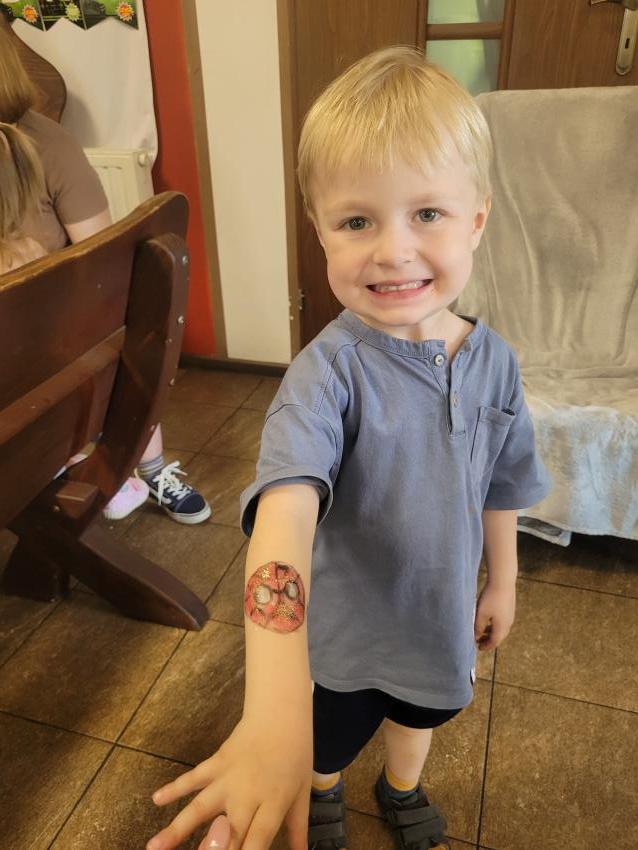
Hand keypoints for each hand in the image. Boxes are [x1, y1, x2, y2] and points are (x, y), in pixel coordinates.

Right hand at [146, 714, 311, 849]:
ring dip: (176, 828)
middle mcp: (247, 794)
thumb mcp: (302, 793)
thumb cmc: (296, 755)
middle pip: (226, 831)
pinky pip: (193, 777)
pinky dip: (174, 787)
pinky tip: (156, 799)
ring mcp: (228, 778)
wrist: (281, 714)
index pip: (257, 839)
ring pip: (199, 807)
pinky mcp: (216, 762)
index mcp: (273, 803)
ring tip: (153, 847)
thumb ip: (298, 829)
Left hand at [474, 580, 515, 650]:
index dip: (486, 646)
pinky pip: (502, 622)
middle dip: (488, 640)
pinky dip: (494, 625)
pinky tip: (488, 619)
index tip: (478, 648)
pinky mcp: (510, 609)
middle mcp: (508, 624)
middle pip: (498, 637)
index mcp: (501, 627)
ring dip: (491, 632)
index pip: (494, 642)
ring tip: (482, 631)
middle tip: (479, 641)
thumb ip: (478, 627)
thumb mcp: (481, 614)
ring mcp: (510, 616)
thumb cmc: (490, 598)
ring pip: (501, 629)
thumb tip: (476, 636)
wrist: (503, 582)